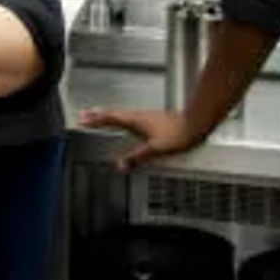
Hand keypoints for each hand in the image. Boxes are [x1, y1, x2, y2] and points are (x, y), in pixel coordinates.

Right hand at [79, 107, 201, 170]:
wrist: (197, 124)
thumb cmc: (180, 133)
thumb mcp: (155, 150)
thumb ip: (137, 158)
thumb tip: (121, 165)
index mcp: (136, 121)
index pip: (110, 118)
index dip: (95, 119)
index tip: (83, 119)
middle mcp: (140, 116)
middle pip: (114, 114)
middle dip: (98, 115)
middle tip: (86, 115)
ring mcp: (147, 116)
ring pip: (123, 114)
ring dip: (110, 115)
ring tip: (102, 118)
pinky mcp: (155, 119)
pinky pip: (132, 117)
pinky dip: (123, 119)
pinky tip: (129, 125)